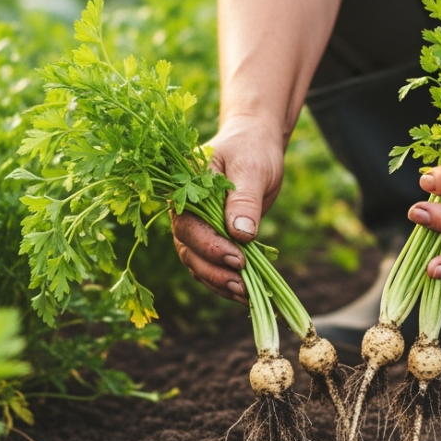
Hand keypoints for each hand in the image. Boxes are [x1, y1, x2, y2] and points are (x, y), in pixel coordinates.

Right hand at [171, 119, 285, 302]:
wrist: (256, 145)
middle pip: (188, 249)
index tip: (237, 258)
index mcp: (184, 189)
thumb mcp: (251, 168)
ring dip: (218, 282)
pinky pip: (212, 265)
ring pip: (197, 263)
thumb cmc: (251, 149)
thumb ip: (244, 200)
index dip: (209, 246)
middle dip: (213, 270)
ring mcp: (197, 227)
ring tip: (244, 295)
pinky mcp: (212, 238)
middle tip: (241, 284)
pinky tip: (244, 295)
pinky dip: (225, 281)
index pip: (188, 225)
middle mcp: (184, 211)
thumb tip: (241, 236)